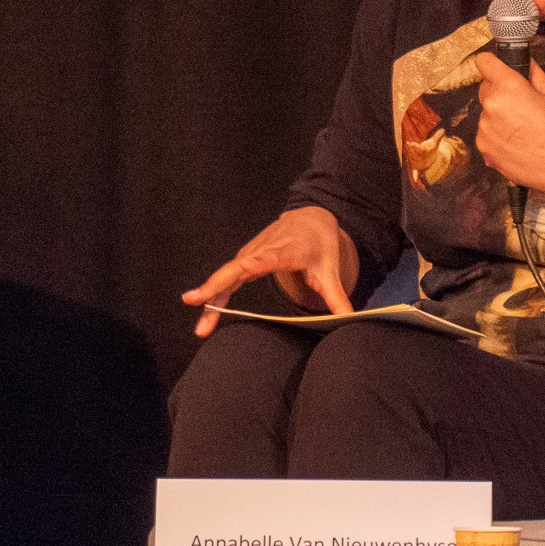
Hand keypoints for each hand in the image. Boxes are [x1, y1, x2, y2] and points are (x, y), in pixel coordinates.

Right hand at [182, 206, 358, 336]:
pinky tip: (207, 314)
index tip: (226, 280)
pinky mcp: (245, 259)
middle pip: (231, 271)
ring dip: (210, 300)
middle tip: (193, 305)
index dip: (242, 270)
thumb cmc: (319, 242)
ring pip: (224, 277)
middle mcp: (259, 251)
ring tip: (201, 328)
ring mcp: (249, 255)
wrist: (310, 217)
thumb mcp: (330, 269)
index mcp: (281, 252)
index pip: (258, 261)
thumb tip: (351, 321)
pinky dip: (214, 295)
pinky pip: (226, 278)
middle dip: (212, 289)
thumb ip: (337, 297)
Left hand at [473, 52, 544, 193]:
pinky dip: (496, 136)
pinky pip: (486, 133)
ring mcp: (484, 127)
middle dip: (499, 92)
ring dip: (497, 116)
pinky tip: (516, 142)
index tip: (497, 68)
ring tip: (522, 129)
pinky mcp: (483, 146)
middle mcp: (491, 105)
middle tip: (521, 105)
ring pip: (486, 113)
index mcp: (508, 87)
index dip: (491, 63)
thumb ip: (534, 73)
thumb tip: (525, 61)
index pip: (484, 62)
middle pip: (485, 89)